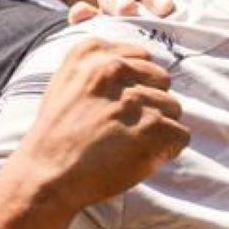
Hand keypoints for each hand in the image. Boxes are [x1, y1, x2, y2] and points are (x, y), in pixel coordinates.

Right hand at [10, 39, 190, 212]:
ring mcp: (135, 98)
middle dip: (151, 103)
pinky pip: (181, 134)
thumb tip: (140, 59)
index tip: (117, 105)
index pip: (143, 57)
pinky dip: (167, 150)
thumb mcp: (65, 82)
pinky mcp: (152, 126)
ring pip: (173, 108)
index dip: (136, 84)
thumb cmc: (56, 135)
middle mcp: (114, 69)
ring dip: (158, 128)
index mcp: (92, 53)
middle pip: (162, 81)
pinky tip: (141, 157)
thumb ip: (97, 63)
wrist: (47, 175)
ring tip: (128, 143)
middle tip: (124, 127)